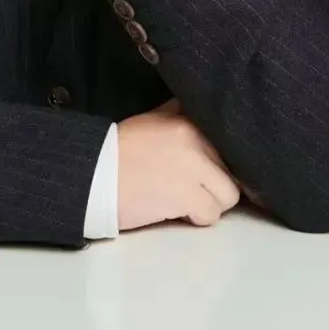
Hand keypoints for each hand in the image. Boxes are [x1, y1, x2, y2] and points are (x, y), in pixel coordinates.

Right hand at [116, 97, 241, 230]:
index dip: (220, 164)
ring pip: (227, 196)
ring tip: (187, 202)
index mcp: (189, 122)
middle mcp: (196, 142)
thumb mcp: (154, 120)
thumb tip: (199, 112)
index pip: (227, 146)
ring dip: (209, 203)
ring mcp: (193, 169)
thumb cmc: (121, 148)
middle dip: (214, 186)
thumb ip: (179, 115)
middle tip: (194, 190)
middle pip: (232, 173)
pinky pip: (210, 214)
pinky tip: (177, 211)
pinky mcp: (186, 196)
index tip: (208, 173)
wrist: (96, 173)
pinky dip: (196, 217)